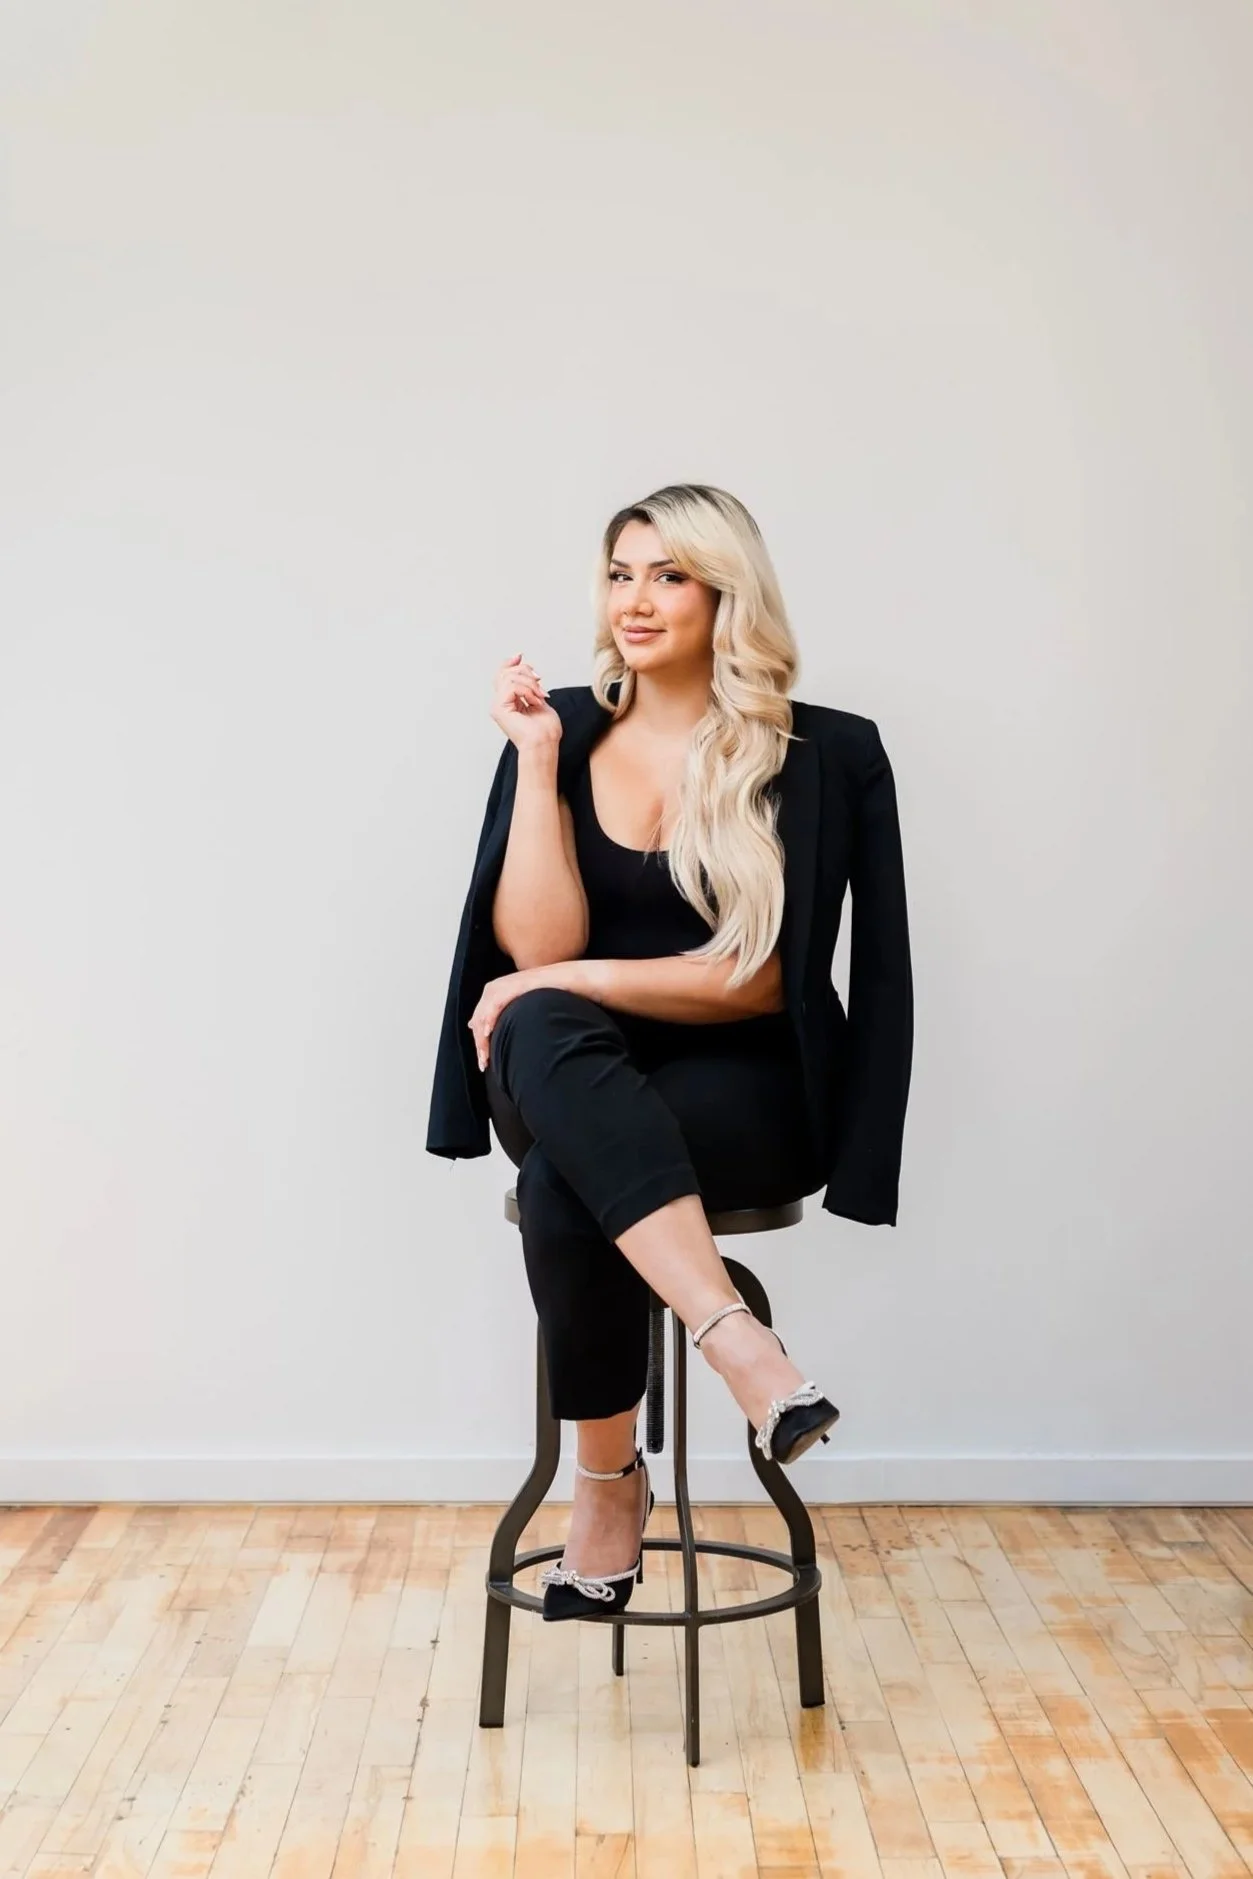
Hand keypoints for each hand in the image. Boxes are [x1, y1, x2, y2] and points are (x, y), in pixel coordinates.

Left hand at [468, 962, 594, 1070]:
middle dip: (480, 1044)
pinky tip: (489, 1032)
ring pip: (483, 1015)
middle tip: (483, 1064)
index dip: (480, 1042)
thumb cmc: (547, 996)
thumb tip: (484, 1029)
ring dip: (482, 1038)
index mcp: (494, 993)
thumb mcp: (522, 1009)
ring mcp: (502, 985)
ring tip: (486, 1056)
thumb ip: (503, 1016)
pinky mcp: (513, 985)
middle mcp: (494, 988)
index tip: (485, 1062)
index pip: (479, 1021)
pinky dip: (490, 1018)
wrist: (567, 979)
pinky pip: (496, 1003)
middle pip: (478, 1020)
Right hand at [490, 653, 561, 752]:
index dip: (509, 663)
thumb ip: (528, 683)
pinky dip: (527, 691)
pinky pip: (512, 686)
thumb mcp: (538, 697)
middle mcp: (499, 703)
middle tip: (540, 687)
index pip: (501, 675)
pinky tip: (534, 701)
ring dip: (530, 684)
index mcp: (507, 701)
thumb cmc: (545, 729)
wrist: (544, 744)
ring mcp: (497, 706)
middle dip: (526, 673)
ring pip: (509, 677)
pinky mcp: (499, 708)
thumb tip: (521, 663)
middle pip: (505, 672)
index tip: (520, 656)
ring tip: (539, 697)